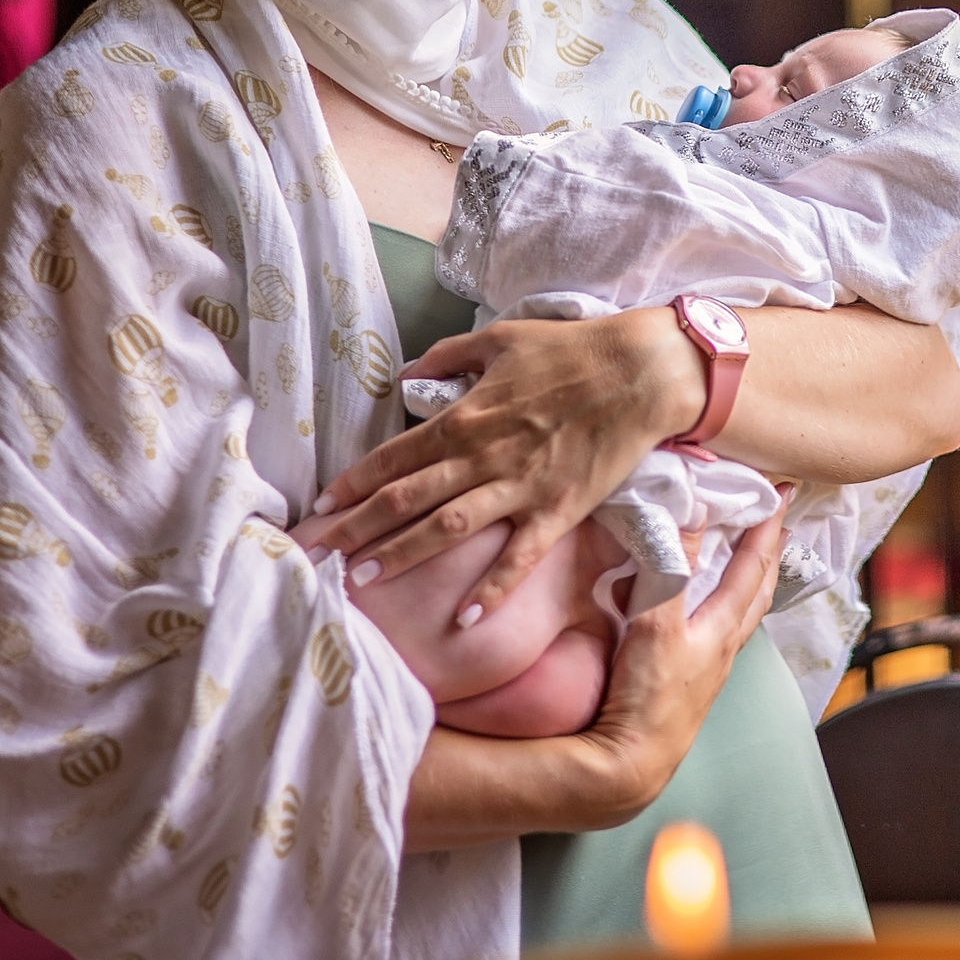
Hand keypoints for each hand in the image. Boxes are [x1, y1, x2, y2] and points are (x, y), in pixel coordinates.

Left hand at [297, 310, 701, 621]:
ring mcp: (520, 488)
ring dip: (401, 556)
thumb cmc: (572, 350)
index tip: (321, 507)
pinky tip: (464, 620)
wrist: (641, 372)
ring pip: (447, 529)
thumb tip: (405, 374)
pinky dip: (492, 590)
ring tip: (362, 581)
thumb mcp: (502, 339)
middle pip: (407, 498)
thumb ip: (448, 356)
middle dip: (357, 528)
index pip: (394, 457)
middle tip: (318, 556)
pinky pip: (519, 557)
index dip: (353, 483)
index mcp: (466, 417)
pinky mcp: (558, 511)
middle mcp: (483, 456)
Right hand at [566, 505, 786, 823]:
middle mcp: (724, 646)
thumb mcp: (657, 623)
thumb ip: (673, 567)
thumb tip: (695, 512)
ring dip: (749, 579)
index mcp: (722, 627)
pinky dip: (720, 605)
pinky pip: (717, 630)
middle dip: (769, 552)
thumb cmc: (648, 697)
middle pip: (758, 589)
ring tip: (750, 557)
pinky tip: (706, 609)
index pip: (752, 565)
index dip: (767, 526)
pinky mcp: (691, 682)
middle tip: (779, 520)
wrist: (633, 764)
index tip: (783, 491)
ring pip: (740, 612)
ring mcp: (709, 667)